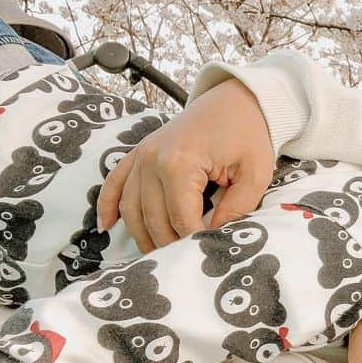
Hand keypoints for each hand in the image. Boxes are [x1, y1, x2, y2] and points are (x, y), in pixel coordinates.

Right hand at [96, 78, 274, 252]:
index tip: (206, 255)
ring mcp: (142, 155)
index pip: (181, 219)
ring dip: (142, 234)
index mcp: (180, 164)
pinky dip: (107, 205)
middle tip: (184, 262)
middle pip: (153, 218)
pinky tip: (107, 227)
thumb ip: (236, 209)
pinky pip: (115, 182)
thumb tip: (215, 238)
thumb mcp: (254, 174)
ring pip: (132, 207)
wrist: (238, 100)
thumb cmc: (250, 134)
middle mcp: (153, 160)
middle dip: (169, 244)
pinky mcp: (140, 151)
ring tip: (157, 257)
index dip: (194, 241)